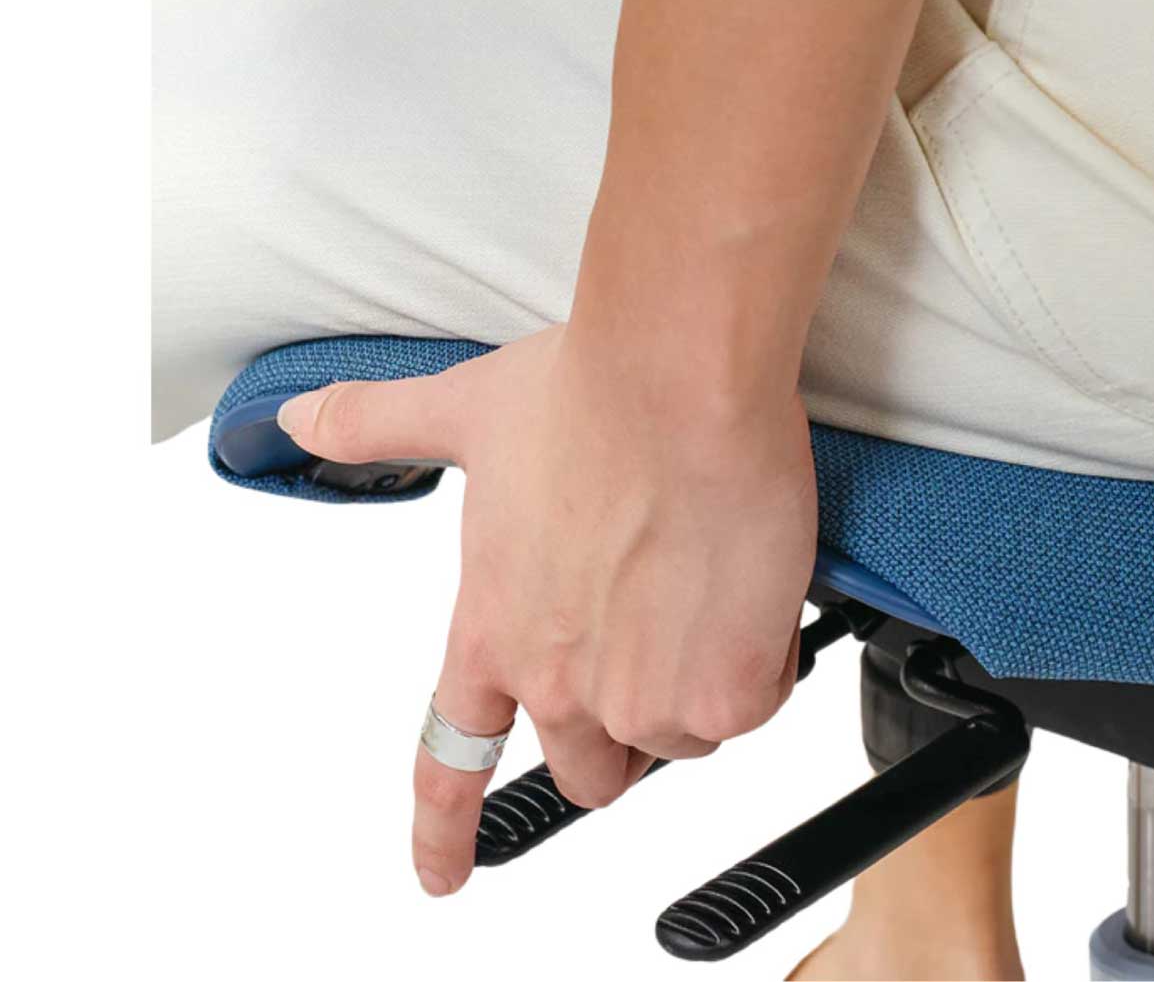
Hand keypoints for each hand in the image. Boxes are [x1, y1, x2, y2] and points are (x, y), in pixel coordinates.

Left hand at [276, 324, 816, 895]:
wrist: (680, 378)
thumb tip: (296, 418)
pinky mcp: (725, 692)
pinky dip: (758, 657)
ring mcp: (641, 696)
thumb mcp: (465, 410)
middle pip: (589, 769)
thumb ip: (379, 425)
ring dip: (696, 678)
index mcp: (492, 629)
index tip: (441, 873)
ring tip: (702, 582)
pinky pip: (751, 703)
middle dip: (619, 729)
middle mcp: (558, 680)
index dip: (444, 828)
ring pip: (681, 734)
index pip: (451, 759)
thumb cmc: (587, 389)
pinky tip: (747, 581)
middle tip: (649, 649)